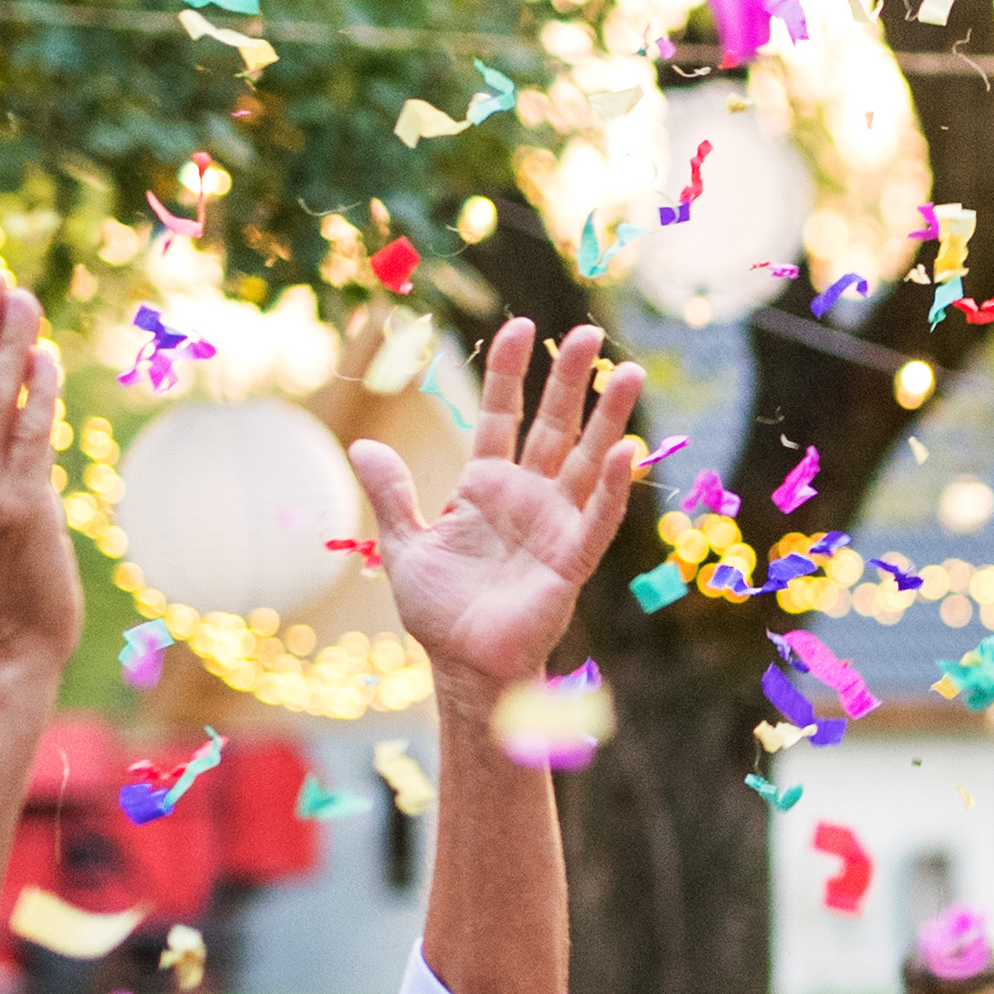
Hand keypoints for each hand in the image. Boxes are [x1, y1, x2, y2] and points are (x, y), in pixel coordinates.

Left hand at [354, 317, 648, 697]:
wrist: (464, 666)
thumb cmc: (440, 610)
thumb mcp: (405, 543)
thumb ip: (391, 493)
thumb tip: (363, 443)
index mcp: (487, 487)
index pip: (501, 415)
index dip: (509, 373)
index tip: (519, 327)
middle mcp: (528, 497)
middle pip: (554, 426)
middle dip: (570, 380)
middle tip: (588, 332)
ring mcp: (555, 524)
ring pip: (587, 460)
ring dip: (609, 418)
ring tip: (629, 372)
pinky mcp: (572, 559)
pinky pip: (598, 517)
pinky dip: (614, 486)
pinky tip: (626, 450)